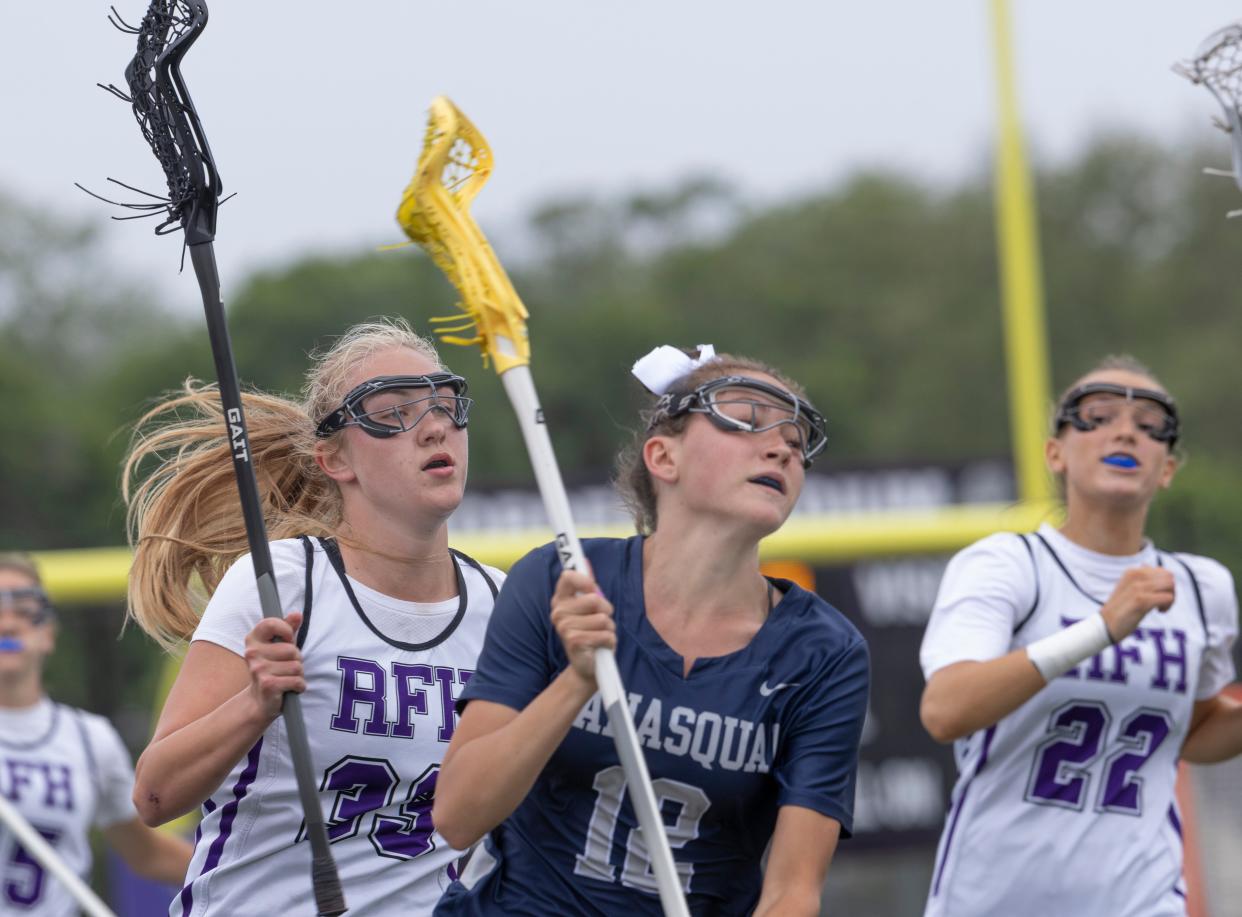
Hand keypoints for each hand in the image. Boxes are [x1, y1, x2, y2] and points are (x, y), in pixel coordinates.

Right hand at [242, 612, 305, 722]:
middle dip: (296, 659)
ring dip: (298, 674)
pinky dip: (299, 686)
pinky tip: (290, 688)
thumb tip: (297, 614)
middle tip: (286, 667)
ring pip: (297, 666)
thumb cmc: (273, 669)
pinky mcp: (268, 684)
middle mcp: (252, 653)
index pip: (272, 623)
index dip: (286, 630)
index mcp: (253, 639)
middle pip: (292, 649)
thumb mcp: (279, 646)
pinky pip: (297, 681)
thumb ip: (288, 628)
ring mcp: (259, 669)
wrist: (260, 700)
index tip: (288, 640)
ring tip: (287, 678)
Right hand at [550, 569, 615, 685]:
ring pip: (603, 619)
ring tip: (600, 635)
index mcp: (560, 600)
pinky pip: (605, 634)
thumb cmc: (590, 632)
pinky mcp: (575, 642)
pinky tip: (601, 646)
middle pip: (594, 599)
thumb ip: (588, 585)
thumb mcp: (590, 607)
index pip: (568, 576)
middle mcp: (558, 612)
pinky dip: (609, 641)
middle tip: (601, 620)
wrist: (587, 666)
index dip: (585, 580)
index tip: (593, 589)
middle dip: (606, 610)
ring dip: (608, 628)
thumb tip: (584, 561)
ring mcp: (565, 627)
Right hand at [1099, 567, 1174, 641]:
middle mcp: (1135, 576)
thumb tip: (1148, 566)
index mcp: (1132, 572)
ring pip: (1170, 585)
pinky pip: (1168, 597)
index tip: (1159, 596)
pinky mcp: (1141, 601)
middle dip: (1171, 591)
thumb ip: (1139, 578)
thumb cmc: (1119, 609)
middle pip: (1169, 577)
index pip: (1163, 571)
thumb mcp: (1127, 588)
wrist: (1105, 625)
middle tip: (1163, 603)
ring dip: (1171, 598)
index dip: (1166, 585)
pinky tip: (1159, 611)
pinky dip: (1167, 606)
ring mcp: (1137, 588)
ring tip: (1161, 607)